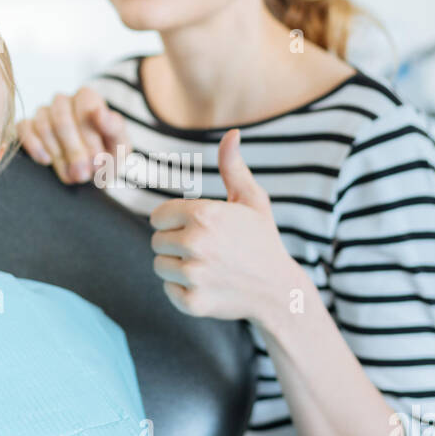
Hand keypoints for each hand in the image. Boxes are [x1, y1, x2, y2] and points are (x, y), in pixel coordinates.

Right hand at [17, 86, 130, 183]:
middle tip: (84, 174)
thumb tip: (99, 111)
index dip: (90, 136)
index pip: (85, 104)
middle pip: (62, 119)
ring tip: (71, 175)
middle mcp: (63, 101)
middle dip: (74, 151)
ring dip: (58, 155)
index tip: (97, 161)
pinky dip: (35, 146)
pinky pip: (23, 129)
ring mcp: (43, 113)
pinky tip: (46, 161)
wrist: (89, 175)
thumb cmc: (106, 157)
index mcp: (87, 98)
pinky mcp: (26, 127)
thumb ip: (114, 128)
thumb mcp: (119, 147)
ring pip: (43, 126)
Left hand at [149, 129, 298, 321]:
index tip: (195, 227)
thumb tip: (232, 133)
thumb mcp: (252, 200)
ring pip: (160, 265)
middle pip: (157, 241)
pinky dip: (183, 289)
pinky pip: (168, 289)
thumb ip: (233, 167)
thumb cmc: (262, 240)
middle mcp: (195, 243)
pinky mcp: (192, 302)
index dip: (175, 221)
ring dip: (177, 266)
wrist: (278, 289)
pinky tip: (207, 284)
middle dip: (175, 243)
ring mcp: (193, 275)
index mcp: (204, 214)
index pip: (158, 216)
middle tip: (204, 249)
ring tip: (205, 266)